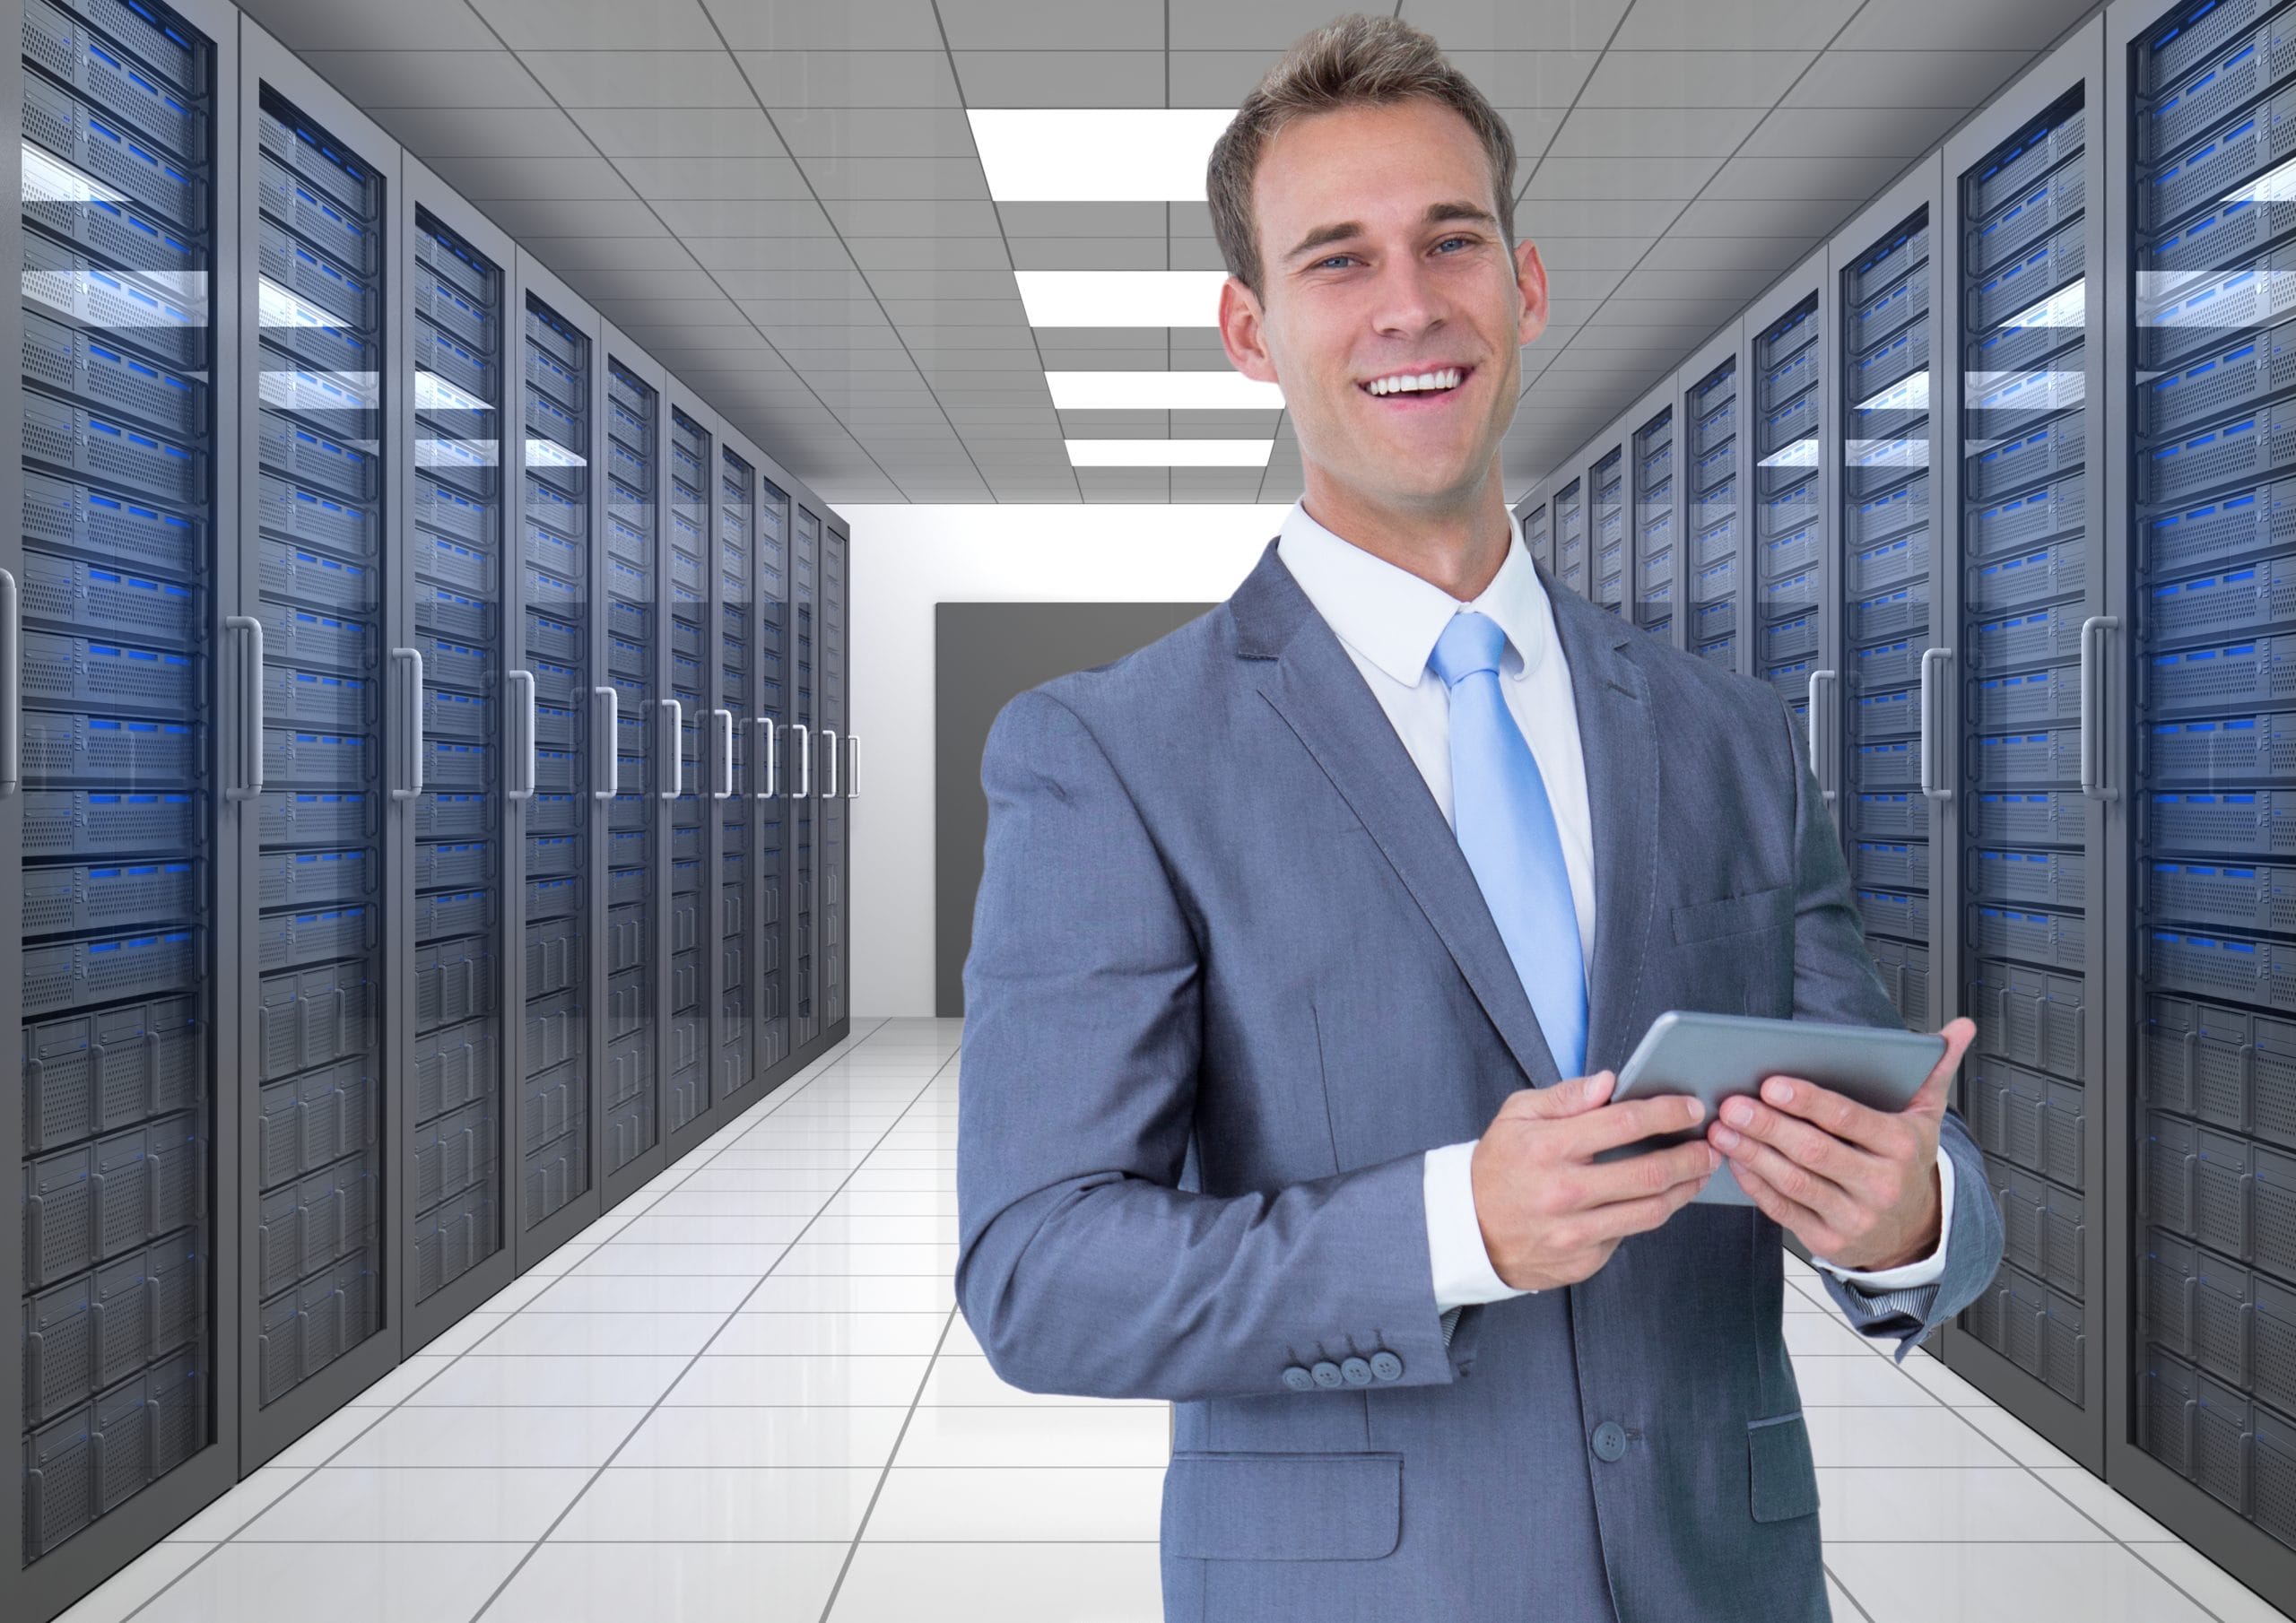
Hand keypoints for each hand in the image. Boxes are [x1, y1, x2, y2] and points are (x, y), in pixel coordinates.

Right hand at [1469, 1071, 1718, 1291]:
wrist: (1466, 1229)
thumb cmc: (1498, 1164)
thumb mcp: (1517, 1116)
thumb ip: (1565, 1096)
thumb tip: (1610, 1081)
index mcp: (1546, 1147)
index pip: (1623, 1123)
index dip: (1666, 1113)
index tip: (1691, 1107)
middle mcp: (1562, 1192)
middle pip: (1648, 1174)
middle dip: (1690, 1156)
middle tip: (1709, 1145)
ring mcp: (1573, 1232)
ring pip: (1650, 1211)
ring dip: (1684, 1189)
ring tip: (1698, 1172)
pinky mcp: (1582, 1261)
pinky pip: (1629, 1235)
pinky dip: (1649, 1214)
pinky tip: (1662, 1197)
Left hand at [1705, 1017, 1974, 1271]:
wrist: (1916, 1230)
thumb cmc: (1906, 1160)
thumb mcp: (1926, 1116)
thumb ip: (1936, 1069)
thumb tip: (1961, 1027)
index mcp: (1903, 1146)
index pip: (1848, 1118)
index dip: (1808, 1101)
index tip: (1770, 1084)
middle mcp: (1882, 1185)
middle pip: (1814, 1151)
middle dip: (1768, 1125)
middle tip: (1731, 1102)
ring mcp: (1856, 1217)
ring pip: (1794, 1181)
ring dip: (1752, 1154)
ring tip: (1723, 1128)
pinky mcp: (1831, 1242)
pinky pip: (1784, 1210)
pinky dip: (1755, 1184)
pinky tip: (1734, 1160)